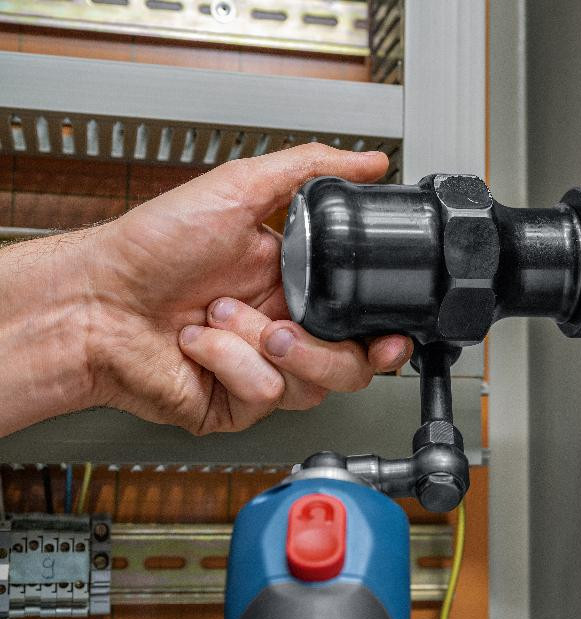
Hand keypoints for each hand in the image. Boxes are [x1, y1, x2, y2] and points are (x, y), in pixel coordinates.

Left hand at [0, 144, 411, 436]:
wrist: (95, 298)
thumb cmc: (151, 246)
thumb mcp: (239, 189)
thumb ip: (311, 170)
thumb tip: (370, 161)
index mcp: (297, 285)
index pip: (363, 321)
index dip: (386, 335)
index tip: (393, 336)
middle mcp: (285, 330)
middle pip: (351, 364)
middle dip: (321, 348)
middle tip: (282, 326)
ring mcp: (262, 371)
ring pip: (316, 385)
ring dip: (262, 346)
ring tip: (221, 317)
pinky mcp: (236, 403)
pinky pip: (265, 394)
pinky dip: (230, 363)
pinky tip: (199, 342)